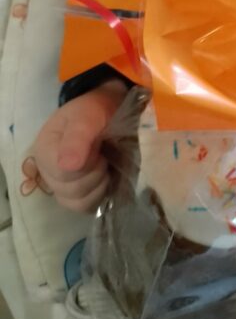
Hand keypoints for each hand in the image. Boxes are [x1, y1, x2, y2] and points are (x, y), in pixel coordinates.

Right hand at [33, 80, 127, 211]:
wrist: (107, 112)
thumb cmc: (95, 111)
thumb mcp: (87, 115)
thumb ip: (78, 137)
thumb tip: (67, 166)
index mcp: (44, 150)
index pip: (62, 173)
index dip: (86, 164)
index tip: (97, 147)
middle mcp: (47, 172)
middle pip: (69, 191)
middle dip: (94, 173)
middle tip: (104, 155)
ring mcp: (61, 186)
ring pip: (77, 203)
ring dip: (99, 186)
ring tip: (105, 166)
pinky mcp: (76, 195)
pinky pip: (86, 207)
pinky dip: (100, 195)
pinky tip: (106, 178)